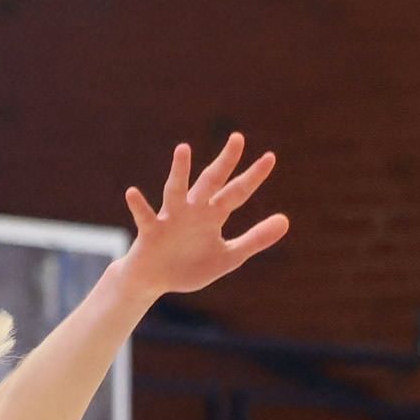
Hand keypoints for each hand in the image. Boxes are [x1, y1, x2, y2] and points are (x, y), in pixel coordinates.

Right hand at [117, 135, 288, 299]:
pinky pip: (144, 216)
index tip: (270, 157)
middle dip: (225, 162)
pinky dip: (139, 205)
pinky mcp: (151, 232)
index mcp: (212, 215)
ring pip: (176, 190)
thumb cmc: (190, 265)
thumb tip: (286, 220)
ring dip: (180, 171)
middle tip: (238, 138)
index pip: (237, 192)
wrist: (154, 281)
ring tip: (183, 149)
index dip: (253, 177)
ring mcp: (170, 218)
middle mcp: (193, 210)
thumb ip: (255, 239)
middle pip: (211, 181)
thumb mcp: (228, 256)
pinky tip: (132, 193)